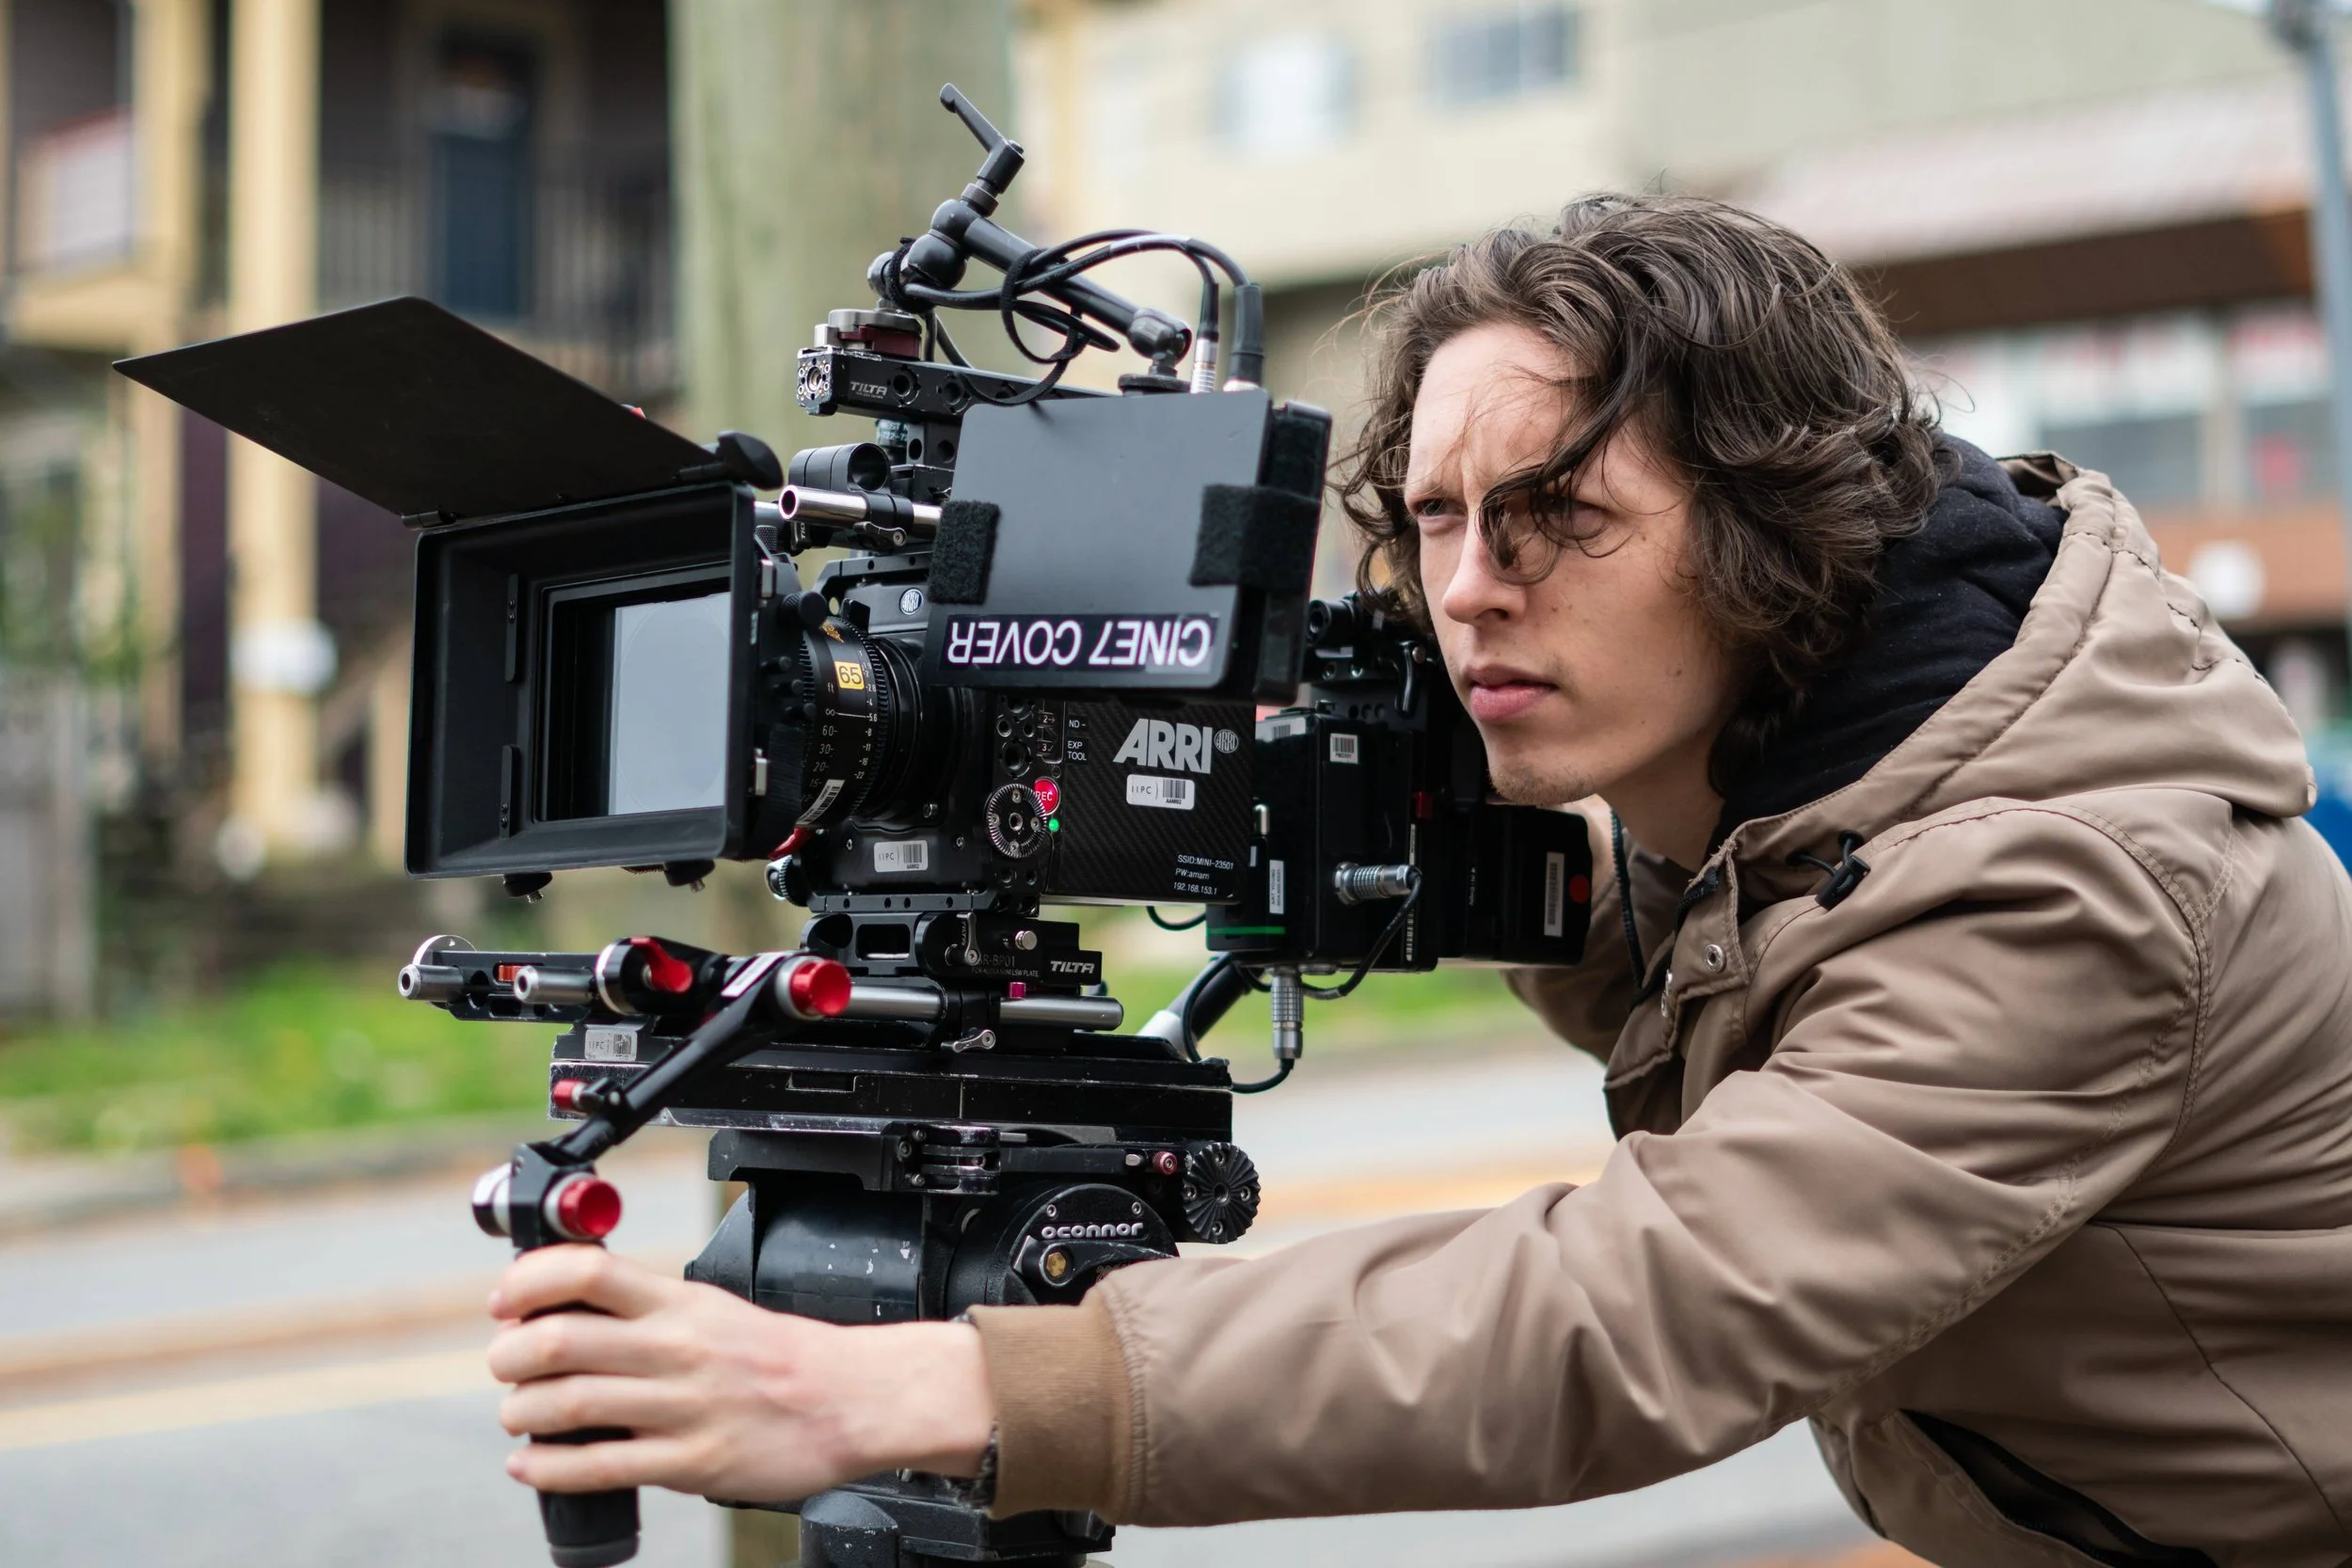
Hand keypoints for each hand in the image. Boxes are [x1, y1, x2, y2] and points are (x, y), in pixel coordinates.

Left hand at [486, 1246, 996, 1500]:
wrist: (851, 1400)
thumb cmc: (779, 1356)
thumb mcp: (713, 1308)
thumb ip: (647, 1308)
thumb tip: (565, 1306)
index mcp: (681, 1302)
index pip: (588, 1271)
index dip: (530, 1281)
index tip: (505, 1299)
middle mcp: (678, 1349)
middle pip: (561, 1340)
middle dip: (510, 1356)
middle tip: (504, 1364)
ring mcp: (684, 1408)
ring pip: (569, 1405)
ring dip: (521, 1412)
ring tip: (517, 1414)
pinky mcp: (693, 1462)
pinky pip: (600, 1466)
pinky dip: (547, 1468)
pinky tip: (530, 1464)